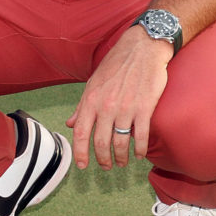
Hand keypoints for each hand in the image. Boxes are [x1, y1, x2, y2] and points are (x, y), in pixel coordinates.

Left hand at [66, 26, 171, 169]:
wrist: (143, 48)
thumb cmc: (117, 64)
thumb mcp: (93, 82)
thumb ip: (82, 106)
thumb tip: (70, 123)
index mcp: (91, 99)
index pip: (80, 132)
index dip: (80, 152)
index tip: (82, 165)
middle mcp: (106, 106)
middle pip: (100, 142)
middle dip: (102, 160)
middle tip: (106, 166)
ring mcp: (126, 108)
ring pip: (120, 143)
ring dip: (121, 158)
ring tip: (123, 163)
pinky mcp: (144, 108)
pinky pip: (141, 136)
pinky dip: (140, 149)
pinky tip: (139, 155)